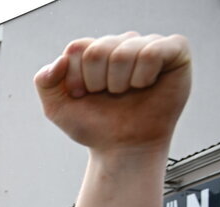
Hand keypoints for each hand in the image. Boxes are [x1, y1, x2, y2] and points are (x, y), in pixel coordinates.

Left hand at [35, 33, 190, 153]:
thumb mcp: (57, 108)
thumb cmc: (95, 127)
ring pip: (123, 51)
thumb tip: (61, 60)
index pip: (77, 48)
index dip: (77, 77)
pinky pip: (152, 51)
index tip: (83, 96)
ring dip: (120, 83)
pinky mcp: (174, 51)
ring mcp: (147, 45)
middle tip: (108, 97)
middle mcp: (120, 43)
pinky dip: (143, 76)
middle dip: (98, 82)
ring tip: (126, 93)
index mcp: (94, 51)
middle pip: (98, 49)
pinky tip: (145, 86)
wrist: (123, 149)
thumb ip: (44, 82)